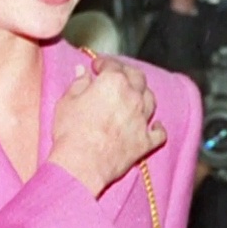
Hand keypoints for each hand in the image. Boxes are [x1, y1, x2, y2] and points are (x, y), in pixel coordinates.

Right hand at [49, 57, 164, 196]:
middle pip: (138, 78)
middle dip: (128, 73)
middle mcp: (133, 97)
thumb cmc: (71, 132)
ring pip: (151, 100)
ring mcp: (142, 120)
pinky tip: (156, 126)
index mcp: (113, 82)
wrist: (82, 164)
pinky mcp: (146, 142)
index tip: (97, 66)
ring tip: (136, 95)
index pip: (112, 65)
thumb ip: (78, 84)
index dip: (104, 63)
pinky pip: (160, 133)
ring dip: (144, 95)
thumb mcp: (66, 102)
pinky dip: (158, 128)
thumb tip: (82, 73)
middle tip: (118, 74)